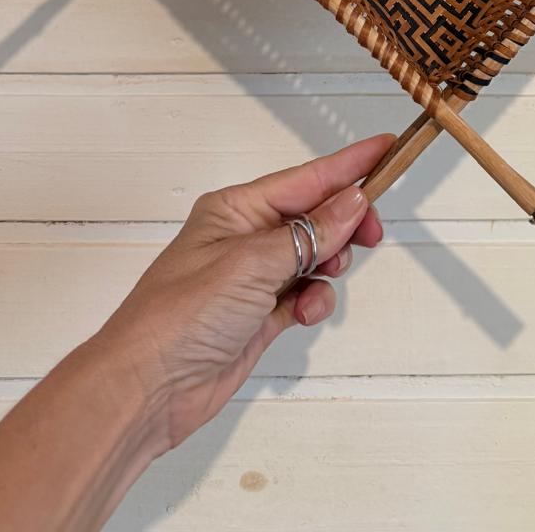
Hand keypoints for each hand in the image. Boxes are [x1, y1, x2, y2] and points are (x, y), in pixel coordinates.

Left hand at [90, 132, 394, 450]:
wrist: (148, 387)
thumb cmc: (179, 315)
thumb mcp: (252, 263)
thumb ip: (308, 233)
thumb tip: (351, 202)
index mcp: (235, 209)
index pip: (305, 178)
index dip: (349, 164)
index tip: (386, 147)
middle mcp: (244, 238)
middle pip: (314, 217)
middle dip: (345, 223)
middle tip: (372, 233)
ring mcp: (251, 278)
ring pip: (314, 257)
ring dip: (329, 266)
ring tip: (327, 277)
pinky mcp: (258, 315)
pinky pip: (304, 295)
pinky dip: (314, 301)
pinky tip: (306, 312)